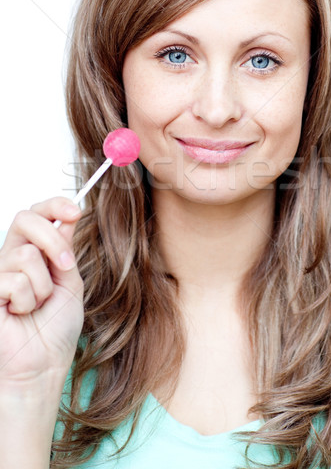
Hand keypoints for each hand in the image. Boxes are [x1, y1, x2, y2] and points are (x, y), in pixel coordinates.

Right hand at [0, 197, 83, 384]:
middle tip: (64, 266)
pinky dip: (27, 300)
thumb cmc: (55, 329)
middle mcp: (13, 257)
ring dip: (42, 285)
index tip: (76, 211)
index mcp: (35, 252)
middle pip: (25, 219)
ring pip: (26, 254)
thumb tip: (68, 217)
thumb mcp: (70, 283)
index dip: (55, 205)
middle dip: (51, 239)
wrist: (43, 364)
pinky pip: (14, 280)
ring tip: (37, 306)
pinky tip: (19, 314)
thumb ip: (65, 250)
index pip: (38, 214)